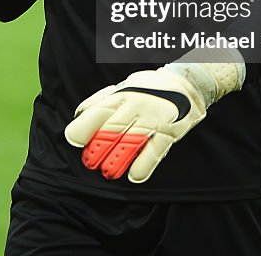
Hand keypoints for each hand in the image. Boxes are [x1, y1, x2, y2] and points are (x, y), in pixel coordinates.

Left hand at [64, 50, 244, 182]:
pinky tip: (134, 175)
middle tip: (90, 162)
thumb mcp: (122, 87)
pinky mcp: (170, 131)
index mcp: (121, 95)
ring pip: (133, 140)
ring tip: (108, 172)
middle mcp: (136, 105)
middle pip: (113, 128)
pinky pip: (156, 149)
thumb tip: (78, 115)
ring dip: (118, 158)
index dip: (84, 126)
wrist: (185, 84)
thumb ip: (99, 101)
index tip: (75, 140)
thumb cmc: (147, 88)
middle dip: (98, 147)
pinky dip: (144, 164)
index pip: (99, 110)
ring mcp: (153, 118)